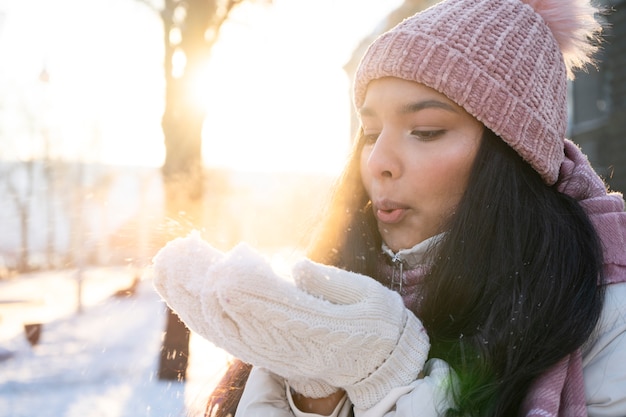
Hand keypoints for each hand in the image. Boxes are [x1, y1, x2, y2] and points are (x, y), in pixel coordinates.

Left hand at [153, 236, 429, 408]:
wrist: (378, 366)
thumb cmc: (378, 326)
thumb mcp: (369, 298)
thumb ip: (333, 284)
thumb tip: (297, 267)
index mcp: (317, 330)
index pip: (268, 308)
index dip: (241, 285)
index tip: (222, 258)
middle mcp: (287, 346)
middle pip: (232, 316)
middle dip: (200, 283)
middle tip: (175, 250)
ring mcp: (272, 353)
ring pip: (220, 328)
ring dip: (189, 297)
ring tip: (166, 264)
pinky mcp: (264, 354)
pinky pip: (223, 336)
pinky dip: (198, 314)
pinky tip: (181, 292)